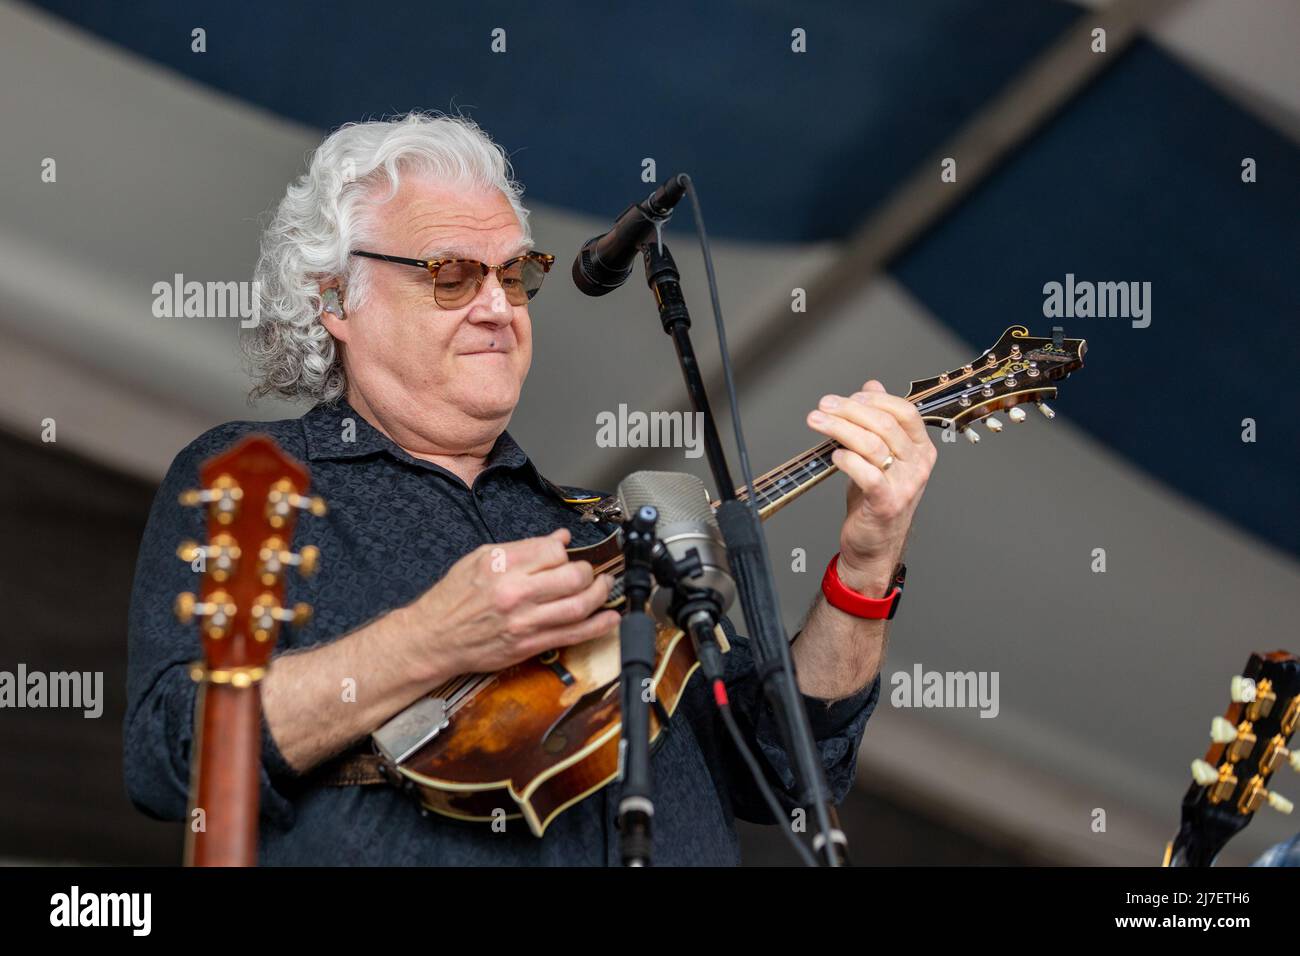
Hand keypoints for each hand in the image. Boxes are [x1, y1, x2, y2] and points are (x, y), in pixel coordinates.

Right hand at [402, 528, 620, 678]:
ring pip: (579, 606)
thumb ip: (523, 548)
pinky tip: (611, 617)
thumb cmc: (453, 597)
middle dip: (588, 571)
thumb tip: (559, 539)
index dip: (563, 551)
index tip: (563, 554)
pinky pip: (573, 635)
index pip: (552, 550)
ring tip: (604, 587)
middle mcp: (515, 592)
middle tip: (588, 571)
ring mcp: (524, 621)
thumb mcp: (480, 558)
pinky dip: (598, 626)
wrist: (433, 638)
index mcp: (501, 565)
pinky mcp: (529, 645)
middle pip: (572, 576)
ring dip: (600, 594)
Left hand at [805, 380, 936, 593]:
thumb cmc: (876, 499)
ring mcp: (905, 485)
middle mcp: (918, 465)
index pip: (904, 411)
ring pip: (872, 444)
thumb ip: (879, 421)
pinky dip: (847, 459)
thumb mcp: (881, 455)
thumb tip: (872, 385)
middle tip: (823, 406)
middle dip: (849, 410)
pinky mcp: (887, 503)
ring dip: (839, 429)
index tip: (847, 397)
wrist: (875, 545)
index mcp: (921, 449)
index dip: (874, 399)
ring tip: (817, 422)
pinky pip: (867, 473)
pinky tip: (833, 455)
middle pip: (884, 424)